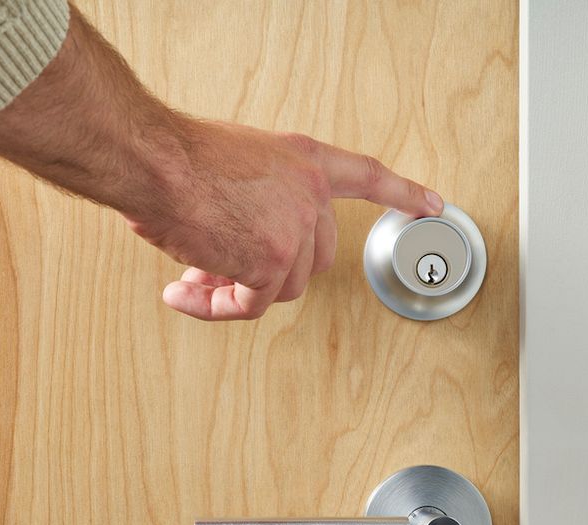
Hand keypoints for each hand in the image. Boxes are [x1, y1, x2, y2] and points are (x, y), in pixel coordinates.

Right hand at [0, 9, 442, 320]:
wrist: (155, 159)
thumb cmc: (177, 154)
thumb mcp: (233, 160)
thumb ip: (252, 200)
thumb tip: (229, 251)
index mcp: (303, 159)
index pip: (366, 177)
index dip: (402, 193)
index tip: (432, 206)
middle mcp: (308, 194)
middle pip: (313, 258)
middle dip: (268, 270)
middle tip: (218, 269)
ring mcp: (293, 230)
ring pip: (281, 287)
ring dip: (235, 290)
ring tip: (193, 277)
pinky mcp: (270, 264)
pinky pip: (249, 305)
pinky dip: (216, 307)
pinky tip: (184, 293)